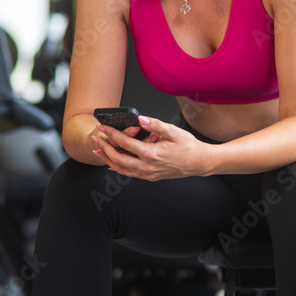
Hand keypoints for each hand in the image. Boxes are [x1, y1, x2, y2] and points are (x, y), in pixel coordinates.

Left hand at [91, 115, 209, 180]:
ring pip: (121, 169)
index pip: (125, 143)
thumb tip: (140, 119)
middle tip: (95, 138)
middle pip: (118, 159)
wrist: (200, 163)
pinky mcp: (150, 177)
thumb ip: (155, 124)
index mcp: (152, 154)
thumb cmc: (189, 147)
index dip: (111, 134)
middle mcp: (148, 167)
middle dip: (104, 148)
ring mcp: (148, 174)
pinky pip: (129, 174)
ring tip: (98, 151)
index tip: (103, 127)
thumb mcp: (173, 131)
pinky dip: (118, 168)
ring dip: (108, 159)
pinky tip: (112, 164)